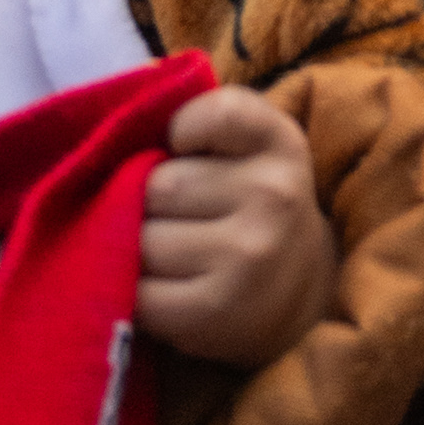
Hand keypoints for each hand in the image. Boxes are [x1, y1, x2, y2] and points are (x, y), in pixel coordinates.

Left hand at [136, 89, 336, 366]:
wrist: (300, 295)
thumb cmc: (255, 207)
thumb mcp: (255, 152)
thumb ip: (207, 124)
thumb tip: (124, 128)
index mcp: (282, 143)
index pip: (215, 113)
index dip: (182, 129)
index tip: (181, 149)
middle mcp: (273, 195)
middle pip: (160, 186)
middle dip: (151, 203)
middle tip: (173, 216)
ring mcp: (246, 256)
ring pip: (143, 240)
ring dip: (139, 251)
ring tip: (169, 256)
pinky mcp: (212, 312)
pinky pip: (139, 293)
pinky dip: (136, 293)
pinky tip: (163, 289)